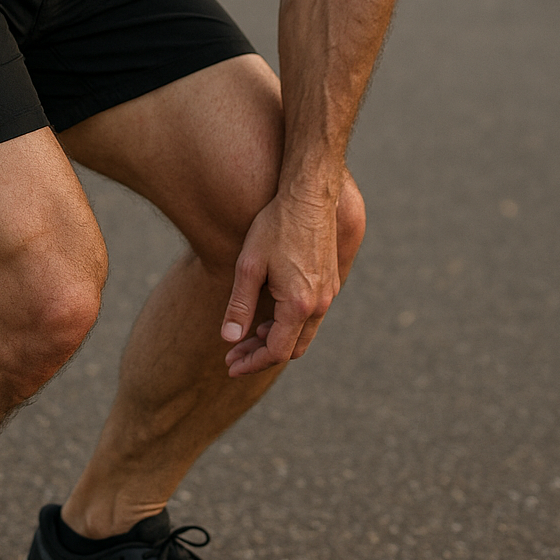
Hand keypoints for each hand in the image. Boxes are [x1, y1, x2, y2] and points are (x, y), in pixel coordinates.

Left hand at [221, 169, 365, 376]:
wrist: (308, 194)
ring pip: (303, 333)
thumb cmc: (275, 226)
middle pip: (293, 348)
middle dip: (262, 355)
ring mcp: (329, 292)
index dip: (251, 362)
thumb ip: (240, 306)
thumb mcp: (249, 266)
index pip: (277, 352)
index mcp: (300, 304)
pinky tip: (269, 313)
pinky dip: (289, 324)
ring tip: (248, 334)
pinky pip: (311, 316)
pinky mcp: (330, 280)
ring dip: (277, 339)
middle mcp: (320, 303)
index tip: (229, 365)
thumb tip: (229, 340)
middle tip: (234, 353)